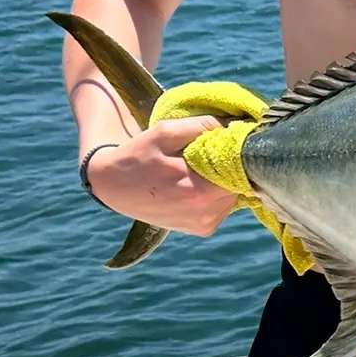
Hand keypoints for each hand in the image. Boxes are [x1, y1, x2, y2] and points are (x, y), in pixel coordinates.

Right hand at [83, 117, 237, 235]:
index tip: (231, 137)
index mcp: (199, 191)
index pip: (240, 169)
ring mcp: (206, 225)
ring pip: (233, 195)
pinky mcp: (204, 230)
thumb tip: (233, 126)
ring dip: (224, 180)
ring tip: (201, 168)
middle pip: (240, 184)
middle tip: (214, 150)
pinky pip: (224, 206)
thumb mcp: (165, 133)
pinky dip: (217, 193)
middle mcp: (206, 213)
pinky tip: (198, 184)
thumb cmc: (139, 156)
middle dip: (232, 165)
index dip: (238, 151)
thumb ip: (200, 127)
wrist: (115, 189)